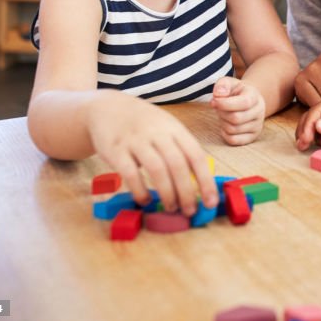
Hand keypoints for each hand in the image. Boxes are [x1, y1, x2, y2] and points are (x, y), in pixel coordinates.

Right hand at [88, 94, 217, 215]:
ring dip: (167, 193)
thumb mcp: (167, 128)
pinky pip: (130, 173)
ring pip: (157, 169)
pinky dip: (140, 190)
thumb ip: (182, 150)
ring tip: (172, 207)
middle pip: (178, 164)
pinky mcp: (116, 150)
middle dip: (187, 192)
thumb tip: (199, 183)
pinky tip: (145, 201)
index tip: (211, 202)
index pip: (196, 156)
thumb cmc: (145, 124)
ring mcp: (136, 140)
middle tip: (190, 211)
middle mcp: (158, 133)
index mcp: (175, 129)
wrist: (108, 108)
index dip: (205, 181)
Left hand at [211, 76, 265, 145]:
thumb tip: (218, 95)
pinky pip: (233, 140)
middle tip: (218, 108)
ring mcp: (257, 126)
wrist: (248, 101)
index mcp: (255, 97)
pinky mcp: (252, 137)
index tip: (214, 101)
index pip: (244, 103)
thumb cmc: (236, 92)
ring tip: (223, 115)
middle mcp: (259, 112)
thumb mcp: (229, 83)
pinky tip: (225, 124)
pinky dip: (225, 134)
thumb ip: (222, 84)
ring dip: (223, 122)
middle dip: (222, 113)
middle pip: (236, 118)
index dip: (225, 104)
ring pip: (233, 130)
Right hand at [294, 94, 320, 149]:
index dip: (308, 123)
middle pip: (312, 117)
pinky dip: (318, 139)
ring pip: (315, 126)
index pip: (317, 109)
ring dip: (308, 134)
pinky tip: (320, 144)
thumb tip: (318, 125)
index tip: (306, 137)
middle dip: (304, 129)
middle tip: (302, 145)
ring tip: (306, 146)